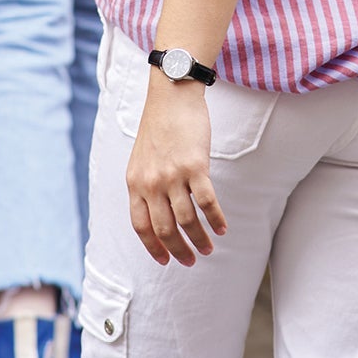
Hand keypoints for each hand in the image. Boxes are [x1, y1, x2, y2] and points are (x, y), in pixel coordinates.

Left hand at [126, 77, 227, 267]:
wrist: (171, 96)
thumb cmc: (159, 126)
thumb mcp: (141, 159)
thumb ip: (146, 185)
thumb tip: (158, 213)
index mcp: (135, 183)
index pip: (141, 226)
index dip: (153, 247)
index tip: (165, 260)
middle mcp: (151, 183)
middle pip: (165, 229)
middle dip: (179, 250)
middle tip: (190, 261)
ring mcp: (173, 176)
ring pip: (187, 220)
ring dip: (200, 239)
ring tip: (209, 248)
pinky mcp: (195, 166)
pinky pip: (207, 202)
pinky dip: (216, 219)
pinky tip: (222, 228)